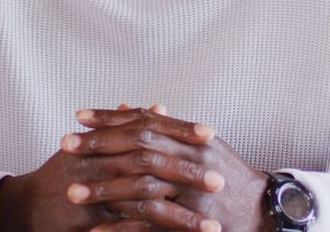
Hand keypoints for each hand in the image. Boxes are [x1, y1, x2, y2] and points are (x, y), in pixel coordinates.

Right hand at [0, 105, 223, 231]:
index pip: (148, 128)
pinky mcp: (93, 219)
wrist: (26, 208)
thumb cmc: (62, 173)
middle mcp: (98, 160)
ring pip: (145, 197)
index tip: (210, 134)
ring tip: (213, 223)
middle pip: (150, 159)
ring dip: (182, 213)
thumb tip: (160, 105)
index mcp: (103, 139)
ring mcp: (94, 190)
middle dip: (187, 170)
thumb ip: (127, 125)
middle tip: (219, 180)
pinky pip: (132, 226)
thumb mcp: (91, 145)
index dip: (179, 130)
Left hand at [68, 107, 270, 231]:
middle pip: (139, 148)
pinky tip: (98, 231)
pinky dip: (124, 229)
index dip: (111, 118)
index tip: (79, 116)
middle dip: (99, 147)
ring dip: (104, 190)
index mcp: (193, 140)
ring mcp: (194, 193)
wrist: (264, 212)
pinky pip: (153, 226)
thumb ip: (175, 131)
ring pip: (141, 187)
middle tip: (65, 146)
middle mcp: (193, 161)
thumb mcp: (205, 148)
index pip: (145, 122)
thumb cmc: (230, 177)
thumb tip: (147, 109)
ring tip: (72, 193)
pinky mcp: (194, 223)